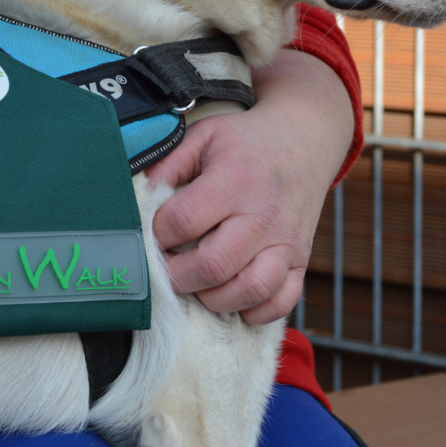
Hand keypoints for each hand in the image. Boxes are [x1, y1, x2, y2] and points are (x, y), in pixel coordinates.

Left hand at [147, 48, 354, 323]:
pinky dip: (254, 311)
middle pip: (213, 266)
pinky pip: (281, 302)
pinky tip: (233, 296)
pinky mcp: (301, 260)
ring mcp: (286, 242)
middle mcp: (263, 215)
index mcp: (234, 180)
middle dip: (178, 276)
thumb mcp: (204, 135)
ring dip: (214, 298)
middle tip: (167, 267)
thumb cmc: (247, 142)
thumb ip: (168, 164)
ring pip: (249, 291)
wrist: (306, 139)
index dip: (159, 233)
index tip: (156, 233)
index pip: (184, 221)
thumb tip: (139, 198)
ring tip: (198, 284)